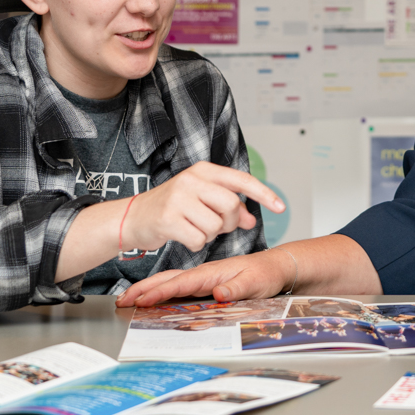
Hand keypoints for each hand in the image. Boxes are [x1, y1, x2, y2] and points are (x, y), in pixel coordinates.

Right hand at [116, 248, 294, 308]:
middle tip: (122, 300)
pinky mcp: (206, 285)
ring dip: (149, 290)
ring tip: (129, 299)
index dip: (160, 292)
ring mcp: (204, 279)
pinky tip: (153, 300)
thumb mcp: (256, 283)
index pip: (181, 283)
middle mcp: (205, 275)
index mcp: (212, 272)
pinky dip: (162, 292)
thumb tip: (219, 294)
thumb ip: (237, 288)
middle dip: (144, 290)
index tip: (141, 299)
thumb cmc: (267, 273)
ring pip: (171, 283)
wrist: (276, 266)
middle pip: (169, 281)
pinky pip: (180, 289)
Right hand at [124, 162, 282, 254]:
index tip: (281, 207)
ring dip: (210, 234)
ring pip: (215, 225)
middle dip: (229, 221)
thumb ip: (228, 207)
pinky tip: (184, 236)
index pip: (241, 180)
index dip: (263, 193)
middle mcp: (191, 180)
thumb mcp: (201, 200)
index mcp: (203, 170)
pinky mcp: (168, 219)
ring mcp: (178, 199)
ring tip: (195, 228)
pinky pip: (198, 239)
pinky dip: (196, 243)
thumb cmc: (172, 208)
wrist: (133, 218)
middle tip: (217, 225)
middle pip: (231, 205)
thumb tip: (251, 219)